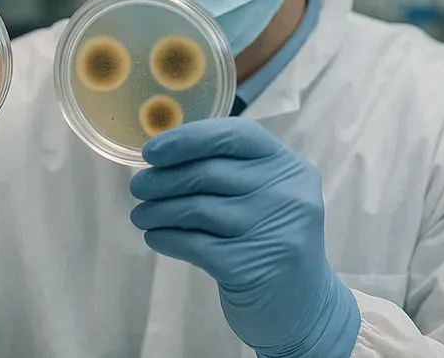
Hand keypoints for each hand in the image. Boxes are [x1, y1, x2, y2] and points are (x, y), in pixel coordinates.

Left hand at [130, 118, 359, 357]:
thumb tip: (163, 157)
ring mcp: (270, 231)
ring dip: (158, 210)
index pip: (235, 135)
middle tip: (139, 187)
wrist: (304, 309)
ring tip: (141, 215)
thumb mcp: (268, 198)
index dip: (188, 138)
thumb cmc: (271, 242)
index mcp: (290, 168)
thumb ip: (231, 173)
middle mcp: (286, 195)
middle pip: (208, 172)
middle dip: (162, 179)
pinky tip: (155, 237)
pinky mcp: (249, 266)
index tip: (152, 151)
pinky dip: (166, 238)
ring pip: (195, 208)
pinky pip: (192, 243)